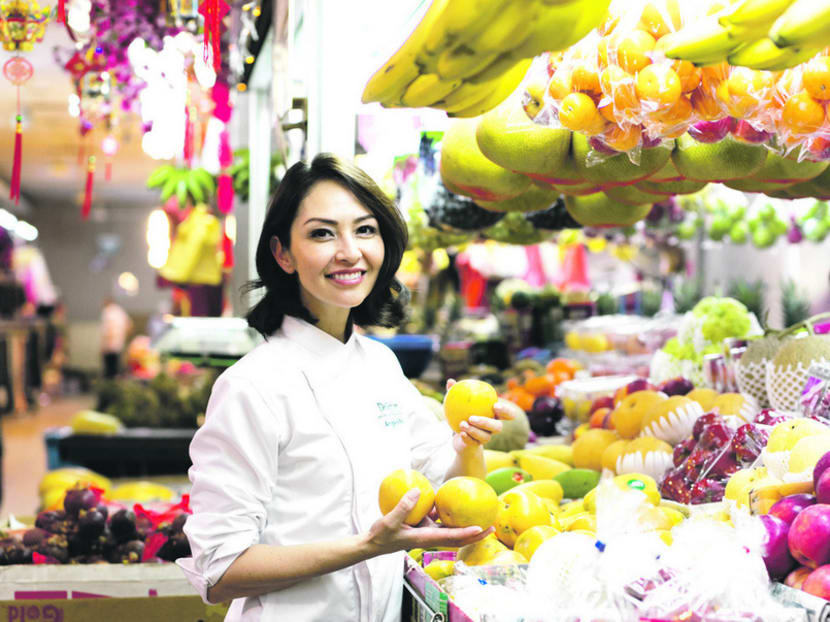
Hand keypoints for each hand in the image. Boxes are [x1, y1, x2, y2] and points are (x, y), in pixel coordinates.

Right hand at [365, 489, 492, 555]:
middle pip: (458, 537)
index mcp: (425, 538)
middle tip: (491, 526)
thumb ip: (404, 506)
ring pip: (450, 528)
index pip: (451, 537)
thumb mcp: (390, 521)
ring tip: (478, 512)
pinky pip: (437, 518)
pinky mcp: (421, 526)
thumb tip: (419, 491)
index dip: (466, 534)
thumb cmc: (381, 535)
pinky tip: (448, 498)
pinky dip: (445, 512)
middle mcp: (429, 536)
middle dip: (475, 533)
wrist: (372, 543)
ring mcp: (426, 531)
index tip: (480, 528)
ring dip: (464, 523)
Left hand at [446, 379, 514, 450]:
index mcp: (494, 415)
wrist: (459, 434)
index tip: (495, 406)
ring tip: (462, 424)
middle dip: (486, 422)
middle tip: (472, 418)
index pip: (507, 414)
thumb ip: (456, 392)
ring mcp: (486, 437)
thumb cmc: (462, 414)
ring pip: (486, 437)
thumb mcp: (458, 403)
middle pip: (498, 427)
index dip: (506, 411)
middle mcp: (493, 428)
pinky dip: (467, 438)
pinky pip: (474, 443)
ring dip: (473, 430)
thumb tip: (450, 381)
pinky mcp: (476, 445)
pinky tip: (460, 433)